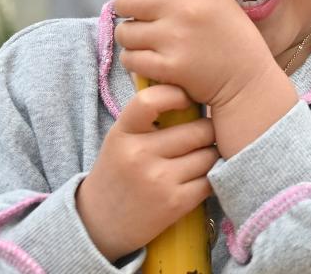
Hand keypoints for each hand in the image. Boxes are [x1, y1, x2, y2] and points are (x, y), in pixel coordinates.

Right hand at [77, 85, 217, 261]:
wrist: (99, 224)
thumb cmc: (118, 172)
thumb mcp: (121, 139)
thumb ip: (148, 117)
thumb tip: (190, 87)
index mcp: (123, 133)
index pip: (150, 100)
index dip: (177, 95)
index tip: (187, 100)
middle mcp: (139, 154)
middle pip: (199, 129)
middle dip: (206, 131)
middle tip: (202, 136)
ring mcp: (158, 180)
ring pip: (209, 155)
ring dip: (211, 156)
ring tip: (200, 159)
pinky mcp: (175, 203)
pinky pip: (211, 180)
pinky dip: (212, 179)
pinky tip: (201, 178)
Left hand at [112, 0, 271, 107]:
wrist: (248, 81)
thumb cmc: (231, 40)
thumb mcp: (218, 1)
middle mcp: (187, 8)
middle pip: (129, 0)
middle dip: (126, 8)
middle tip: (137, 17)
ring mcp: (176, 38)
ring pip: (125, 31)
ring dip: (130, 37)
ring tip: (146, 42)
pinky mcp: (168, 67)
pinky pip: (130, 58)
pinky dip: (134, 60)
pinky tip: (149, 61)